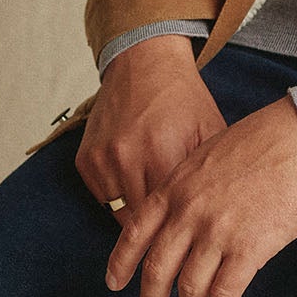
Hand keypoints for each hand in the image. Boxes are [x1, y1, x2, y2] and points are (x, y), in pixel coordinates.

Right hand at [76, 35, 224, 217]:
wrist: (145, 63)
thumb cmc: (184, 99)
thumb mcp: (210, 132)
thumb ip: (210, 177)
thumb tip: (211, 217)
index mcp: (162, 153)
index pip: (168, 216)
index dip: (179, 227)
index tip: (189, 233)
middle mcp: (127, 158)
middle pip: (142, 220)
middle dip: (159, 224)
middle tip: (173, 222)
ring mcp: (102, 159)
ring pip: (119, 213)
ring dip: (137, 211)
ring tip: (155, 199)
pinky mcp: (85, 159)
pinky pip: (102, 197)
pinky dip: (119, 196)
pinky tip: (136, 179)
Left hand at [107, 96, 296, 296]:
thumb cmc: (262, 142)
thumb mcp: (206, 156)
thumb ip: (187, 188)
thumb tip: (182, 219)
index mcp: (174, 188)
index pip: (134, 234)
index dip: (122, 264)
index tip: (115, 284)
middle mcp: (188, 213)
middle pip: (157, 270)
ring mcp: (217, 232)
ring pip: (190, 288)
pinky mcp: (249, 249)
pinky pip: (224, 295)